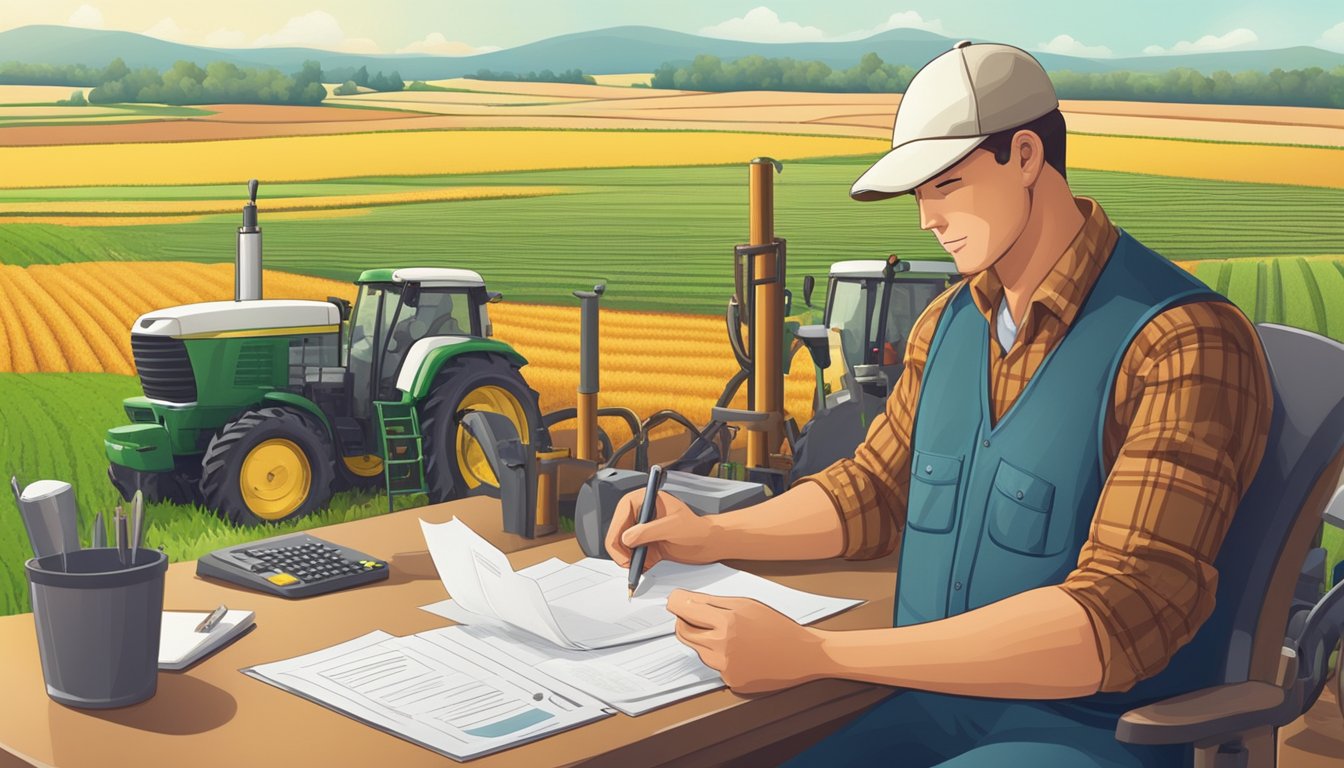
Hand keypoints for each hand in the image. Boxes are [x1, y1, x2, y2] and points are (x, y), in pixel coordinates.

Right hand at [605, 488, 717, 570]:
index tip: (626, 555)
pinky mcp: (643, 544)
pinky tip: (645, 566)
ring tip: (641, 566)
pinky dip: (634, 565)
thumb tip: (626, 538)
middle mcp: (637, 513)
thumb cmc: (695, 528)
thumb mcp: (672, 527)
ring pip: (620, 548)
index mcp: (642, 500)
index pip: (619, 518)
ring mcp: (639, 529)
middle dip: (621, 552)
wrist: (706, 543)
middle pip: (615, 534)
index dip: (617, 538)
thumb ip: (648, 531)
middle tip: (631, 566)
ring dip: (627, 560)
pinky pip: (629, 556)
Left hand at [666, 589, 826, 693]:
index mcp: (726, 621)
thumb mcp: (746, 604)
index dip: (676, 603)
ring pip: (698, 650)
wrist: (802, 654)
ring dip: (704, 641)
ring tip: (730, 636)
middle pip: (683, 632)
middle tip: (695, 616)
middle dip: (685, 622)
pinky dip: (721, 658)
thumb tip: (686, 600)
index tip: (674, 600)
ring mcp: (725, 667)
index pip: (684, 609)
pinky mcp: (731, 682)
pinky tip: (741, 653)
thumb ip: (713, 602)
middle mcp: (722, 646)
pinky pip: (714, 667)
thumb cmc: (777, 627)